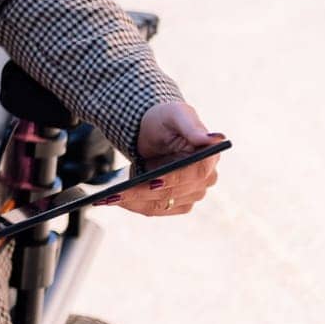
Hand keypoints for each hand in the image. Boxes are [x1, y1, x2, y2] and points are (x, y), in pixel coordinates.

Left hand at [106, 102, 222, 217]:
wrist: (152, 129)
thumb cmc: (166, 119)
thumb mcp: (176, 115)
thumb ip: (193, 127)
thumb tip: (216, 139)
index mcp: (209, 157)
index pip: (195, 173)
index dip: (174, 179)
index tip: (153, 181)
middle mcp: (204, 180)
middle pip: (173, 192)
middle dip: (143, 192)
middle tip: (115, 192)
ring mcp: (191, 194)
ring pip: (161, 204)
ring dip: (134, 201)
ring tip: (107, 198)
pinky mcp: (176, 203)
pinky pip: (154, 208)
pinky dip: (133, 204)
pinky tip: (113, 199)